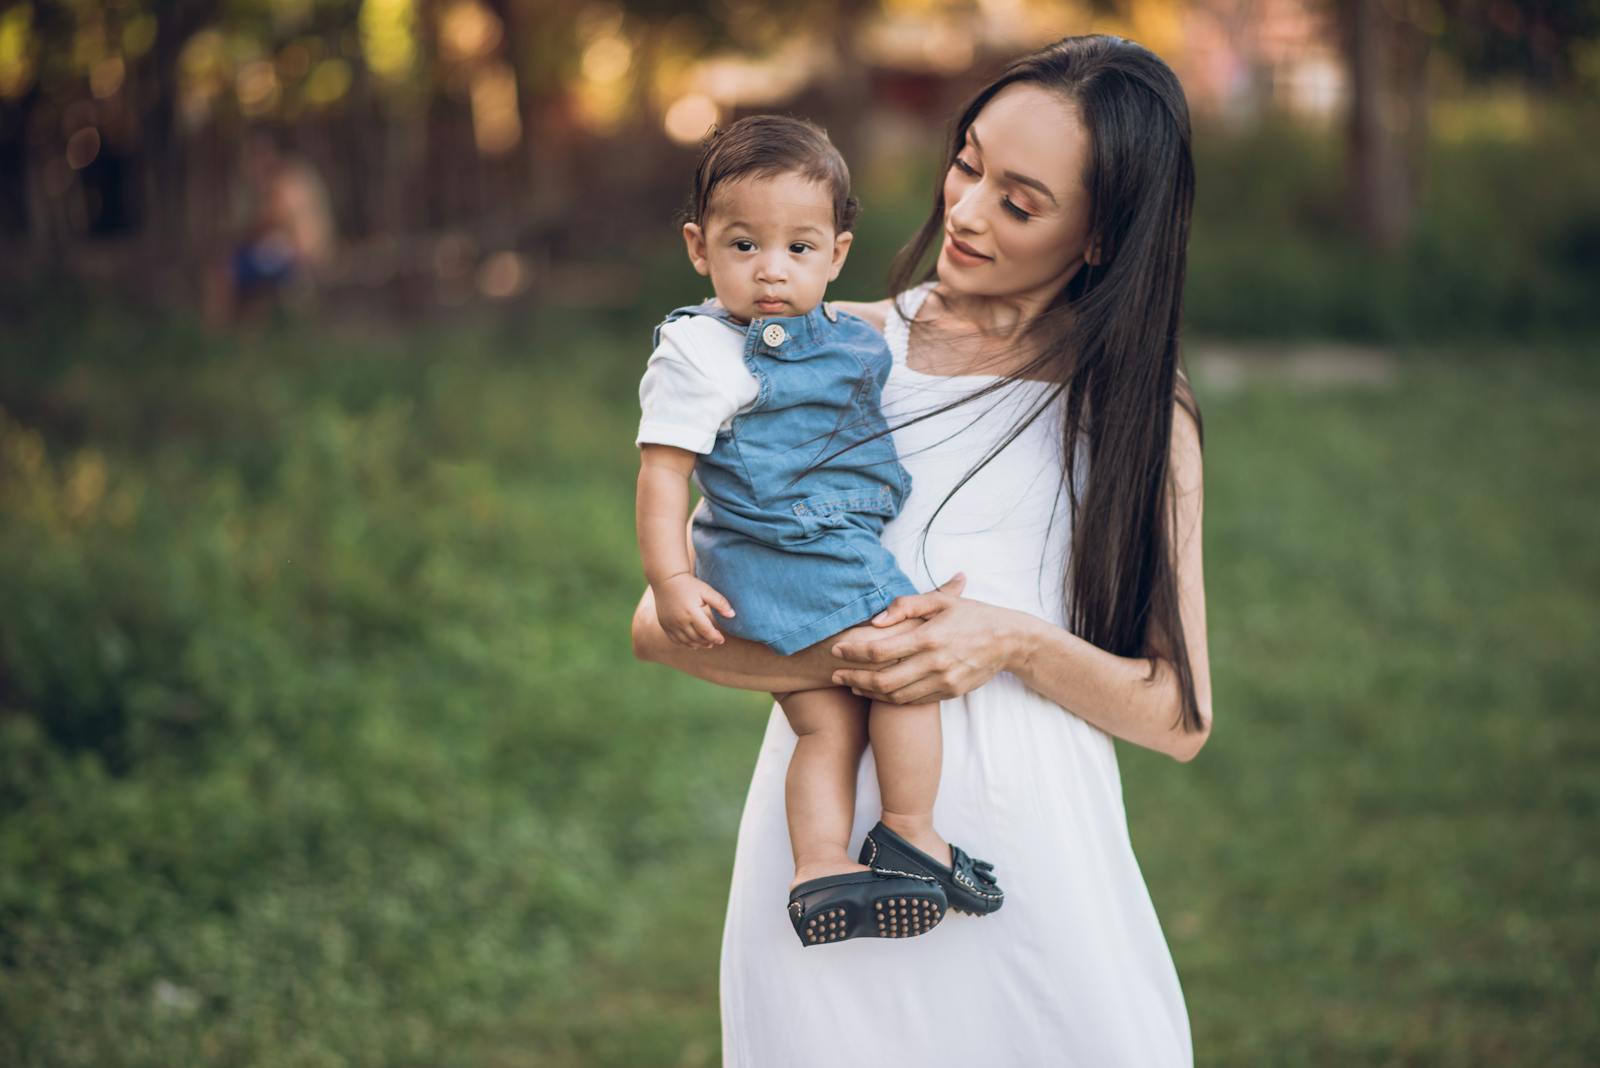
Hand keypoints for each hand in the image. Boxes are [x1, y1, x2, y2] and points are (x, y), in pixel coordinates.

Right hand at [653, 573, 735, 648]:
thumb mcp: (706, 590)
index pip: (706, 631)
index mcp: (691, 612)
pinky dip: (685, 643)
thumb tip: (732, 615)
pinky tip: (693, 642)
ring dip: (698, 644)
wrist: (666, 580)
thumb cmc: (689, 585)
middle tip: (715, 641)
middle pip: (696, 638)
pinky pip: (675, 640)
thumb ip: (720, 602)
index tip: (722, 639)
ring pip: (686, 641)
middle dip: (708, 642)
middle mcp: (679, 620)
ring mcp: (670, 624)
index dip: (715, 637)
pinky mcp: (664, 625)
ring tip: (706, 643)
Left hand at [828, 573, 1025, 703]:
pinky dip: (890, 699)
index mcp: (929, 637)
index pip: (880, 650)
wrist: (1010, 640)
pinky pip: (913, 701)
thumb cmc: (972, 615)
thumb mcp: (941, 600)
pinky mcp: (950, 693)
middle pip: (882, 680)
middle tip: (835, 675)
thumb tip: (875, 621)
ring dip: (869, 692)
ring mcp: (943, 682)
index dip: (853, 653)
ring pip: (895, 695)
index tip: (836, 650)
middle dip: (854, 678)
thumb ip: (906, 606)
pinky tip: (877, 692)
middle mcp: (935, 663)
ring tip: (851, 685)